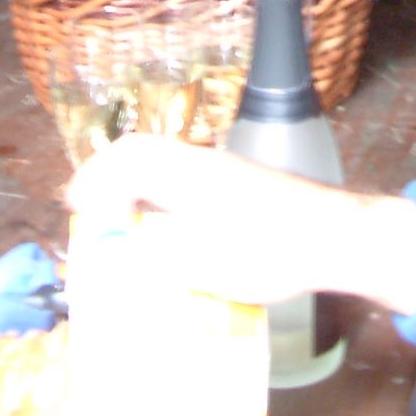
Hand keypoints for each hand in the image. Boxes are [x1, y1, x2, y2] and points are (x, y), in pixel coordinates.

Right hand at [66, 134, 415, 314]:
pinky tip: (162, 231)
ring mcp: (223, 174)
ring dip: (134, 189)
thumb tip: (114, 249)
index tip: (77, 210)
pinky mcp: (239, 191)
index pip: (128, 156)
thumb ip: (153, 251)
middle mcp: (202, 162)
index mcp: (188, 170)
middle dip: (108, 181)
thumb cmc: (272, 248)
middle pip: (142, 155)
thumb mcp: (202, 260)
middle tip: (87, 213)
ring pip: (164, 167)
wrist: (338, 238)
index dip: (94, 179)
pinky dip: (160, 200)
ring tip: (116, 225)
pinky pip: (183, 182)